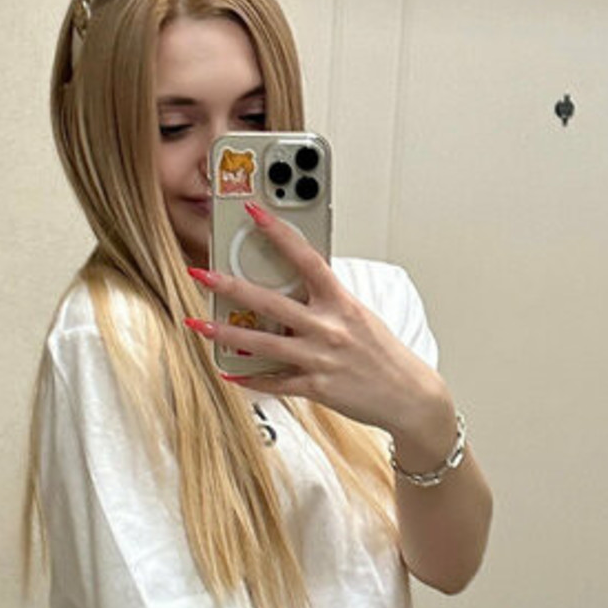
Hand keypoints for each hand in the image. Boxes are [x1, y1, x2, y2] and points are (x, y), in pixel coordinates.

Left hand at [185, 200, 449, 446]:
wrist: (408, 395)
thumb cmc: (382, 353)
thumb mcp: (358, 315)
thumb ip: (325, 301)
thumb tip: (292, 286)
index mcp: (341, 302)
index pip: (306, 258)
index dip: (278, 232)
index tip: (254, 212)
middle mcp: (328, 327)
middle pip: (270, 302)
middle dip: (230, 287)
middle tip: (201, 274)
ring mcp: (320, 358)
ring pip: (263, 345)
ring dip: (226, 335)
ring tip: (198, 325)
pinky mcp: (316, 387)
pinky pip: (275, 383)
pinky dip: (250, 379)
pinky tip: (229, 372)